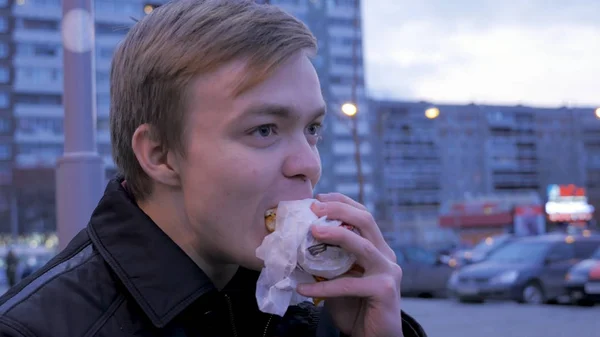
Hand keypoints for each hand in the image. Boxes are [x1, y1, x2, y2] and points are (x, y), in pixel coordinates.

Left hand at [297, 193, 402, 336]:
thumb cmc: (355, 307)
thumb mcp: (338, 278)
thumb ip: (328, 262)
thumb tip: (298, 244)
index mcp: (377, 247)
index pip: (362, 215)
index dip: (342, 202)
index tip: (318, 197)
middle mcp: (386, 255)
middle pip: (366, 221)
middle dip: (339, 209)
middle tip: (315, 206)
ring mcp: (388, 271)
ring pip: (362, 245)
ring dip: (336, 234)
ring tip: (313, 231)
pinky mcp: (385, 290)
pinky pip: (349, 284)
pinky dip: (324, 286)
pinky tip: (303, 288)